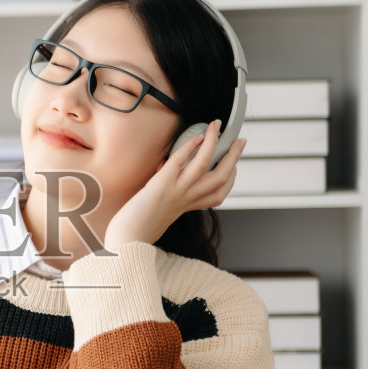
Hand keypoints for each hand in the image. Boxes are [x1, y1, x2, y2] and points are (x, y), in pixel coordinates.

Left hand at [103, 120, 246, 248]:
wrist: (127, 241)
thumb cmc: (138, 228)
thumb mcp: (160, 212)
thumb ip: (168, 197)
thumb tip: (165, 176)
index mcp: (187, 207)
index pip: (219, 195)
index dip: (231, 179)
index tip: (235, 165)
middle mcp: (186, 199)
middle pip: (220, 178)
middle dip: (233, 158)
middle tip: (241, 141)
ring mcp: (175, 192)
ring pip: (203, 166)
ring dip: (213, 143)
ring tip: (217, 126)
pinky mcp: (161, 185)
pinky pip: (179, 162)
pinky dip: (189, 147)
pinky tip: (196, 136)